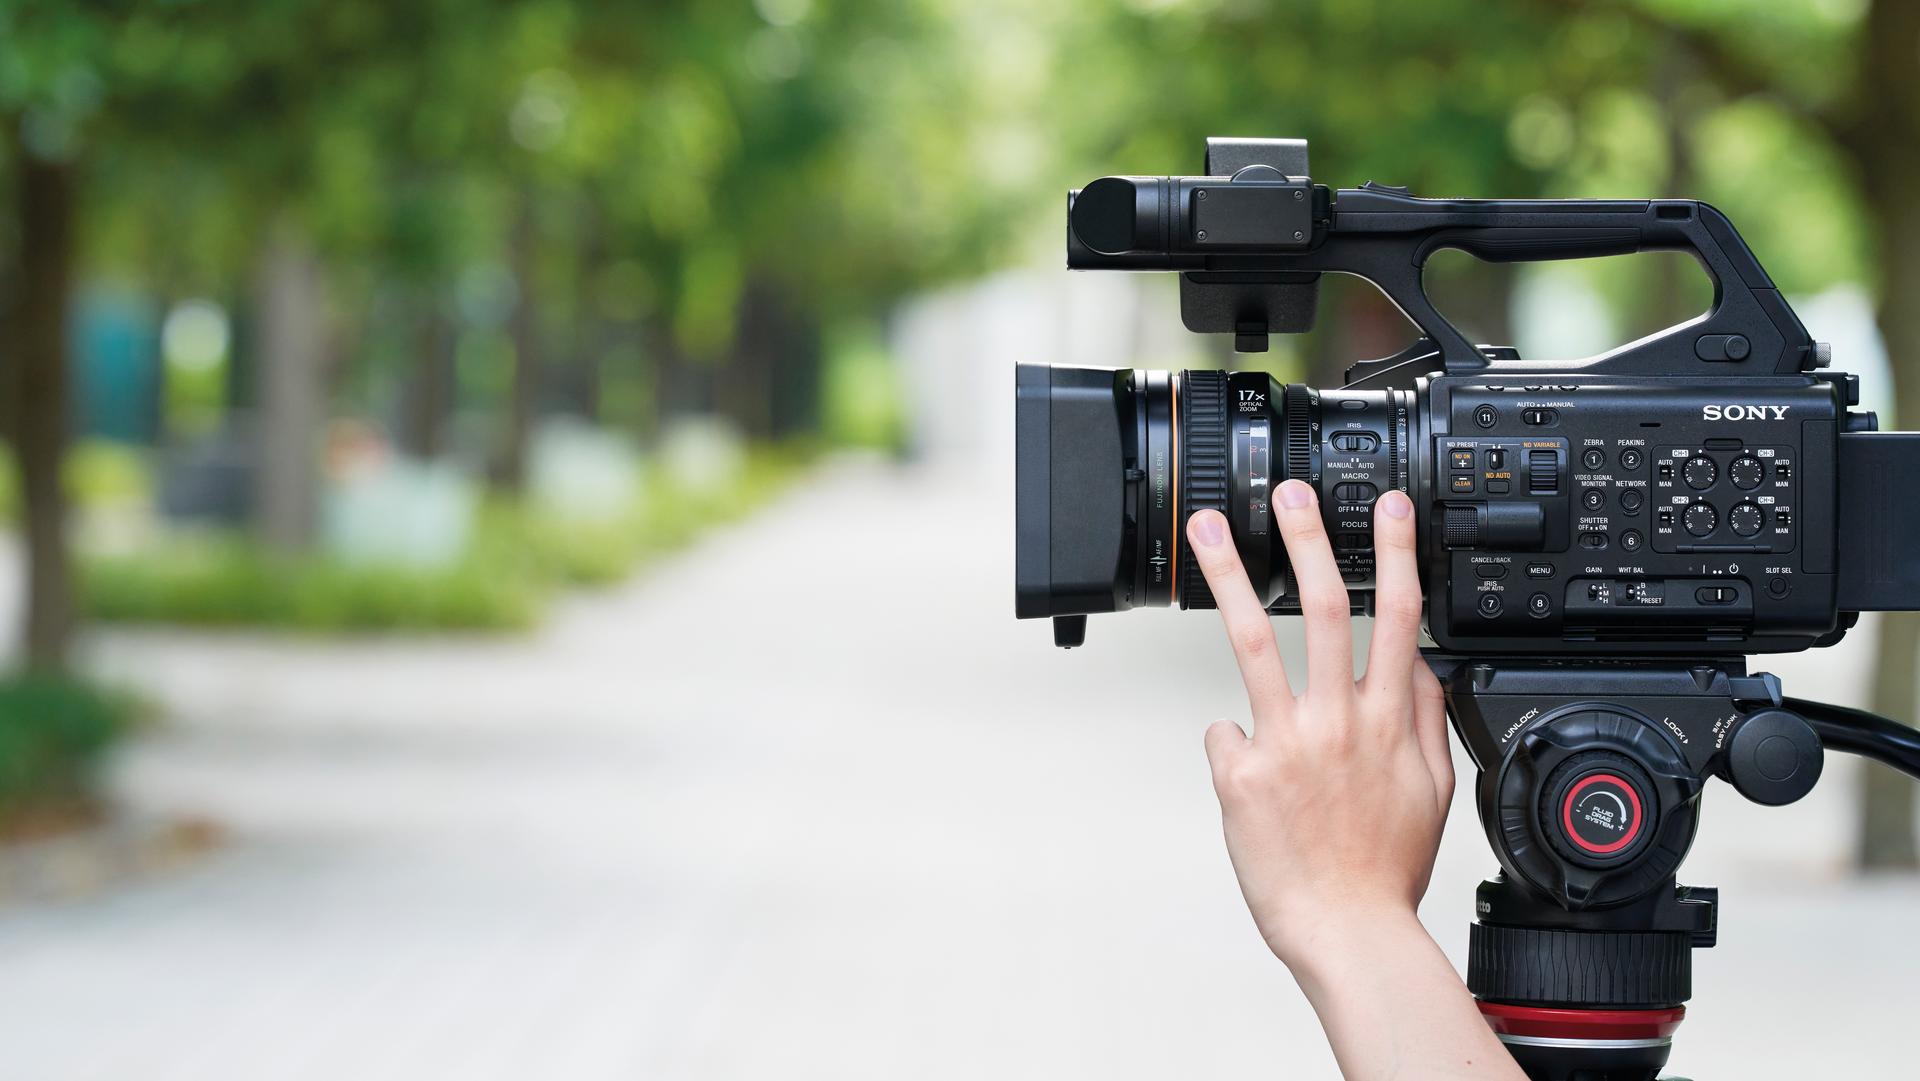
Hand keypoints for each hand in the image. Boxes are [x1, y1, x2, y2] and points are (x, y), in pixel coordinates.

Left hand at [1185, 481, 1452, 968]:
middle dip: (1308, 539)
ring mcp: (1287, 742)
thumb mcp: (1433, 791)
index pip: (1399, 617)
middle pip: (1327, 608)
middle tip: (1290, 492)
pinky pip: (1224, 732)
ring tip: (1209, 531)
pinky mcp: (1242, 772)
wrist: (1346, 931)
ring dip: (1230, 576)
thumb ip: (1424, 718)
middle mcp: (1339, 722)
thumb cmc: (1384, 869)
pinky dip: (1233, 743)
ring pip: (1255, 639)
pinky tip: (1245, 771)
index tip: (1388, 507)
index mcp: (1390, 722)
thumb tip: (1417, 664)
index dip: (1396, 554)